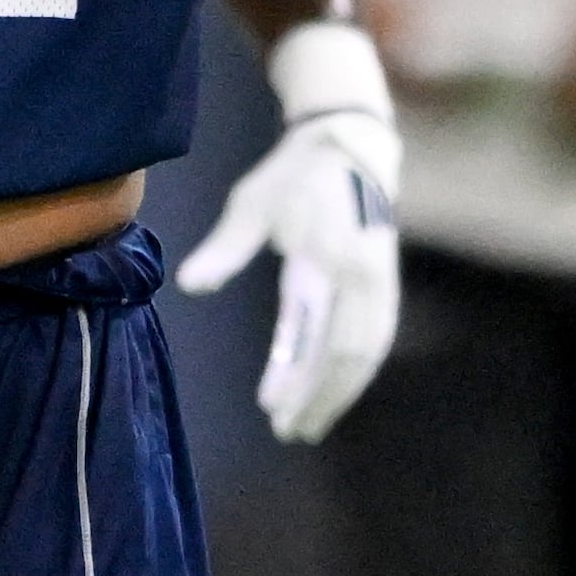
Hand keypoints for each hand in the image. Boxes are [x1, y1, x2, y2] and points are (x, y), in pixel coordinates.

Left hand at [176, 23, 403, 442]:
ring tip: (310, 423)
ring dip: (340, 392)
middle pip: (346, 353)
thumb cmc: (292, 176)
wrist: (351, 145)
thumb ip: (224, 249)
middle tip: (289, 430)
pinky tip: (333, 393)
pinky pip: (376, 339)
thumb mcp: (252, 203)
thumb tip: (189, 286)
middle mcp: (361, 275)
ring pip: (367, 353)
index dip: (294, 375)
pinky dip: (356, 372)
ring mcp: (380, 281)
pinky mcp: (386, 284)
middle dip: (318, 397)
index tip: (271, 407)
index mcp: (327, 256)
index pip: (313, 331)